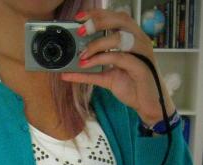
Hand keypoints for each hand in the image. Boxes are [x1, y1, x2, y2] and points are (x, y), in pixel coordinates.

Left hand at [61, 8, 175, 125]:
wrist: (145, 104)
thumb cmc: (130, 86)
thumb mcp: (105, 78)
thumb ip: (88, 73)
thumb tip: (65, 73)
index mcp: (132, 38)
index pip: (116, 17)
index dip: (98, 14)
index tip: (79, 17)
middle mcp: (139, 40)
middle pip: (120, 20)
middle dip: (98, 22)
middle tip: (80, 31)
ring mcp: (142, 52)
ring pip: (119, 37)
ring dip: (97, 44)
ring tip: (81, 55)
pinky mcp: (141, 66)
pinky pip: (119, 58)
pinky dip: (100, 59)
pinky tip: (86, 64)